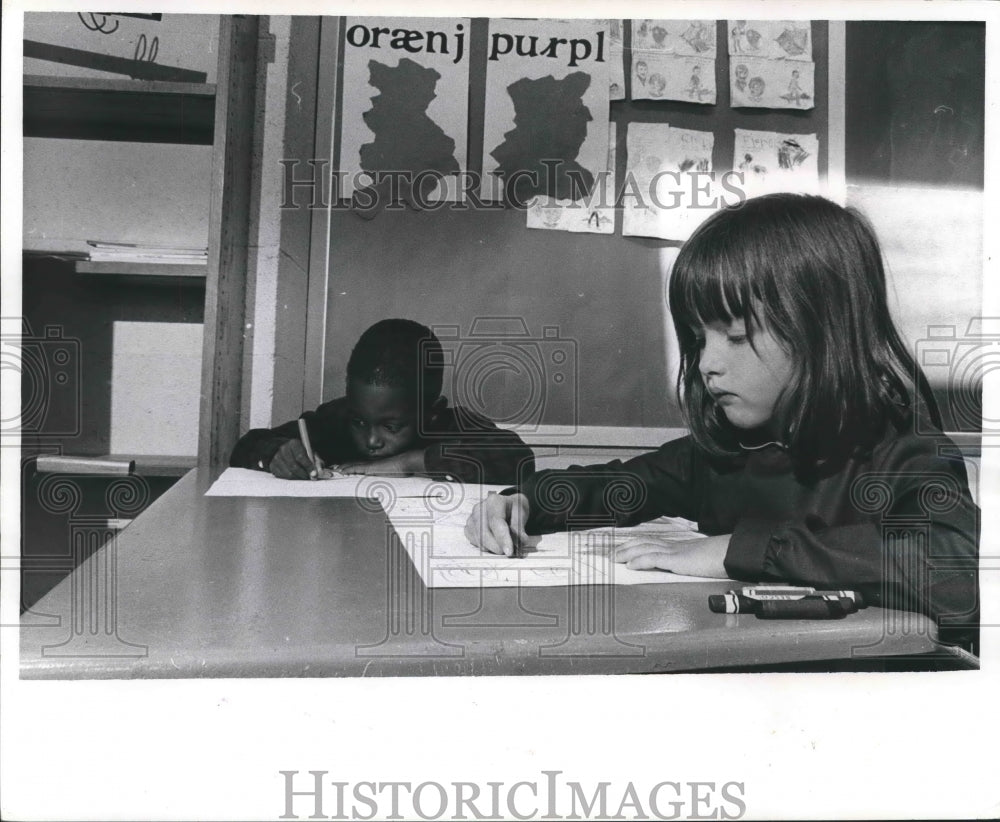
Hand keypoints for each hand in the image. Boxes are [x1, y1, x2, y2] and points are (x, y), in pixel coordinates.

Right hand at [270, 439, 323, 479]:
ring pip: (288, 473)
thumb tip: (318, 473)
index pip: (300, 456)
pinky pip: (282, 477)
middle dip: (303, 474)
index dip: (308, 466)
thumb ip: (316, 461)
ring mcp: (276, 458)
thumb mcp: (311, 453)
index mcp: (293, 443)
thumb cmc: (301, 452)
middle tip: (309, 478)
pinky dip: (290, 479)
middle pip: (293, 466)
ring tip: (303, 477)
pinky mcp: (272, 466)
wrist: (286, 450)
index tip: (314, 474)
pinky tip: (295, 476)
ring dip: (297, 478)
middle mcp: (283, 449)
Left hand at [336, 449, 424, 475]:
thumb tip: (388, 482)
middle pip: (354, 463)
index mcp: (375, 465)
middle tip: (334, 467)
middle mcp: (371, 464)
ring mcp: (370, 465)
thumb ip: (388, 476)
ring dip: (343, 467)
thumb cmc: (402, 469)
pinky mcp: (371, 467)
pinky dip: (348, 469)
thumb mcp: (393, 474)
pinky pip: (357, 468)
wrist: (406, 462)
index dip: (351, 466)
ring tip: (335, 469)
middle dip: (344, 465)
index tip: (343, 468)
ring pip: (353, 465)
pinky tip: (342, 470)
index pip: (360, 465)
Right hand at [464, 492, 539, 556]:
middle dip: (497, 546)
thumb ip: (519, 528)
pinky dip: (486, 546)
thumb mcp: (522, 513)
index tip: (509, 551)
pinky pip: (475, 542)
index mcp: (494, 501)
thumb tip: (521, 541)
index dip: (502, 538)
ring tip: (503, 544)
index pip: (496, 521)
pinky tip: (494, 541)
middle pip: (485, 533)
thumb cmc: (514, 508)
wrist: (506, 505)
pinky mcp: (468, 528)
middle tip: (510, 551)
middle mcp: (479, 508)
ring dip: (492, 547)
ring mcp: (471, 518)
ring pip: (479, 540)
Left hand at [614, 534, 730, 577]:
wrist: (734, 553)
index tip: (624, 549)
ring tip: (615, 558)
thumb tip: (687, 568)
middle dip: (626, 547)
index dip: (636, 544)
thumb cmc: (722, 557)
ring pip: (645, 548)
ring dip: (627, 553)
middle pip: (644, 543)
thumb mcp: (702, 560)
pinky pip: (655, 559)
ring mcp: (675, 552)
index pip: (652, 542)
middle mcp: (674, 546)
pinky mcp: (678, 560)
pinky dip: (640, 561)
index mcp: (679, 547)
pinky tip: (631, 565)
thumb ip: (691, 563)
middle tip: (612, 554)